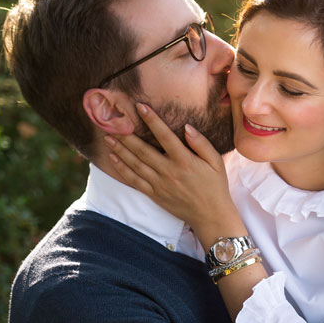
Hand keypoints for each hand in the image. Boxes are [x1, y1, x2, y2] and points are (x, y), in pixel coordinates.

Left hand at [103, 103, 235, 233]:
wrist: (210, 215)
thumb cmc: (215, 185)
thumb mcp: (215, 162)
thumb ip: (201, 143)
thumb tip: (186, 127)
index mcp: (185, 160)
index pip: (164, 136)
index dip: (152, 120)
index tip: (140, 107)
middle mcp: (169, 171)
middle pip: (142, 150)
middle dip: (126, 135)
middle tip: (112, 123)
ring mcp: (159, 184)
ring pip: (135, 164)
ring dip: (120, 150)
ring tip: (108, 138)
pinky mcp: (153, 194)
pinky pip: (134, 180)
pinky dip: (122, 169)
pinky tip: (113, 159)